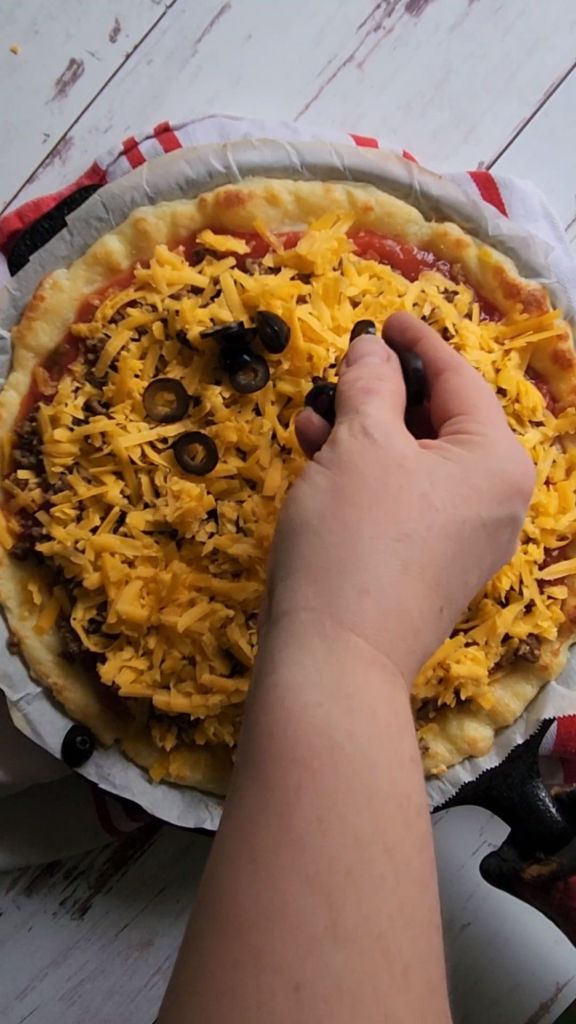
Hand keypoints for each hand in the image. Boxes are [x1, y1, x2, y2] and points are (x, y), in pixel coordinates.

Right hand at [265, 312, 534, 684]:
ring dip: (363, 433)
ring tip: (312, 418)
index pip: (460, 380)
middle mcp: (494, 501)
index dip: (417, 343)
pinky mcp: (428, 568)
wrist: (334, 660)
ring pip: (413, 463)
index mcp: (496, 463)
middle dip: (381, 394)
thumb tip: (375, 348)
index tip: (383, 320)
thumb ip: (371, 382)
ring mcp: (463, 541)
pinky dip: (365, 476)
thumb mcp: (360, 442)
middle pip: (438, 422)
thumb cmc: (354, 537)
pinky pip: (403, 502)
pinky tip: (318, 461)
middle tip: (338, 375)